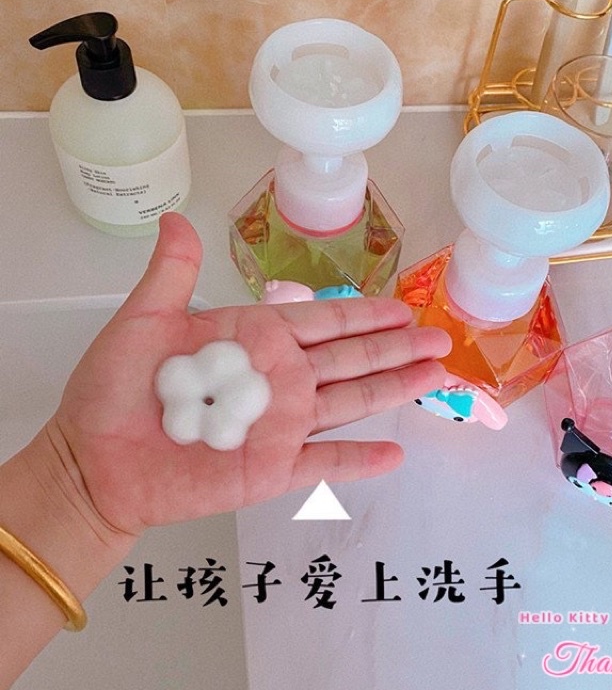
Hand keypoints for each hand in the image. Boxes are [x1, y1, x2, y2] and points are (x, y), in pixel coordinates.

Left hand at [44, 212, 449, 538]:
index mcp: (256, 340)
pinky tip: (396, 453)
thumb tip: (176, 220)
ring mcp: (280, 425)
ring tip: (435, 376)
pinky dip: (360, 460)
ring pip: (352, 402)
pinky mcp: (272, 469)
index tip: (403, 308)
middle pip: (352, 358)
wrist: (93, 463)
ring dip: (395, 388)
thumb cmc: (113, 392)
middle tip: (440, 337)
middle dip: (398, 347)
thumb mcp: (143, 321)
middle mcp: (280, 380)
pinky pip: (326, 462)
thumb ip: (173, 274)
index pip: (324, 321)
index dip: (366, 314)